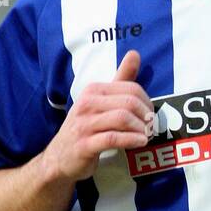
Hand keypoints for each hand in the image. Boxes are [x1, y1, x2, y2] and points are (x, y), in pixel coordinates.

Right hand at [41, 50, 154, 183]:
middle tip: (151, 127)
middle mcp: (87, 103)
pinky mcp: (85, 144)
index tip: (150, 115)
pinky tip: (139, 142)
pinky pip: (114, 138)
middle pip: (129, 103)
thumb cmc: (85, 128)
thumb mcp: (100, 101)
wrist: (60, 158)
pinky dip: (131, 140)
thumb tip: (135, 53)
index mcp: (93, 90)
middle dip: (146, 116)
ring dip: (141, 129)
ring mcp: (85, 124)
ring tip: (145, 136)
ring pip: (123, 118)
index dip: (147, 102)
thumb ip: (119, 79)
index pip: (130, 88)